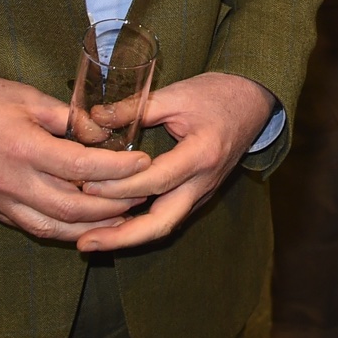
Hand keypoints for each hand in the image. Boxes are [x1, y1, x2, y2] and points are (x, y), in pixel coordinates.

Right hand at [0, 72, 147, 240]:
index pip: (82, 168)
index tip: (143, 162)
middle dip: (113, 205)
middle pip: (73, 208)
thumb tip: (103, 133)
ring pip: (54, 228)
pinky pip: (34, 228)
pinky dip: (63, 230)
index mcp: (25, 149)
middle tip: (141, 194)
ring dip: (92, 227)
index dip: (118, 169)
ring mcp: (1, 202)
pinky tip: (84, 224)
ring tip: (122, 218)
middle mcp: (14, 182)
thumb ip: (68, 118)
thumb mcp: (28, 97)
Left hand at [74, 72, 276, 252]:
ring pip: (164, 226)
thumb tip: (94, 117)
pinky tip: (112, 225)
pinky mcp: (197, 194)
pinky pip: (167, 217)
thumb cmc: (217, 94)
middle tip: (85, 243)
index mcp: (202, 155)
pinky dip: (139, 225)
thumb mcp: (178, 94)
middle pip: (162, 223)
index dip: (120, 186)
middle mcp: (203, 182)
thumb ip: (137, 107)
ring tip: (91, 241)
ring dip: (127, 237)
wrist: (253, 101)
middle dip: (122, 238)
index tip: (87, 186)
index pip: (156, 181)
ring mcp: (202, 192)